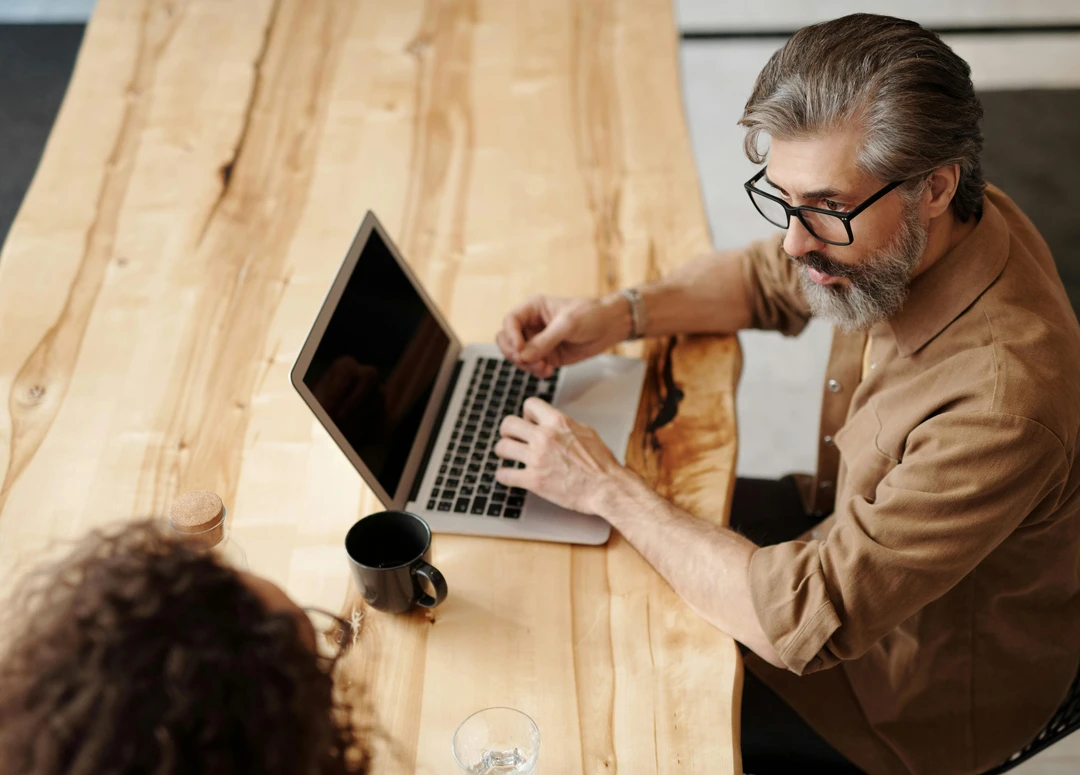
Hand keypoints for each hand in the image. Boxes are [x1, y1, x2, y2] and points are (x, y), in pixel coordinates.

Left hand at [494, 397, 636, 515]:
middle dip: (508, 431)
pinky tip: (508, 476)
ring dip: (503, 452)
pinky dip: (504, 476)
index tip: (527, 422)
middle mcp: (544, 437)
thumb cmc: (601, 463)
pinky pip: (505, 475)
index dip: (526, 414)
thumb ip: (564, 425)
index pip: (529, 405)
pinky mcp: (534, 480)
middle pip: (508, 424)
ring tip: (507, 456)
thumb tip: (553, 422)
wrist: (607, 487)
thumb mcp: (586, 432)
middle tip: (511, 438)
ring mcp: (537, 458)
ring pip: (502, 447)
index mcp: (558, 422)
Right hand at [496, 294, 628, 377]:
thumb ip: (545, 340)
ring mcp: (538, 341)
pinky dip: (535, 371)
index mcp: (533, 308)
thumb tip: (524, 355)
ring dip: (526, 365)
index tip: (520, 349)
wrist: (610, 326)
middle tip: (528, 361)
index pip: (510, 320)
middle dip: (515, 353)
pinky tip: (548, 371)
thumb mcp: (568, 324)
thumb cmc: (591, 315)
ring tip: (543, 367)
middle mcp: (532, 325)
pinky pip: (531, 366)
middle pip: (507, 340)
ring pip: (517, 356)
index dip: (511, 336)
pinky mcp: (546, 355)